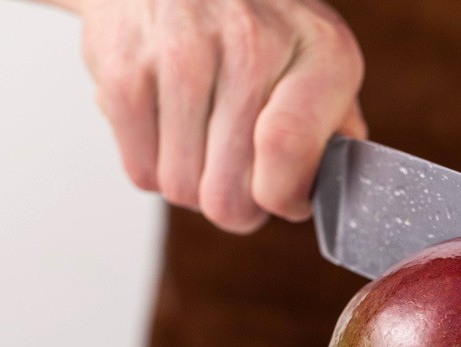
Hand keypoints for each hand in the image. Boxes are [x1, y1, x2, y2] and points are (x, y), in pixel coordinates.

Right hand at [79, 0, 365, 230]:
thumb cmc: (261, 29)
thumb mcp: (321, 64)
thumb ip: (336, 133)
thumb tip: (333, 192)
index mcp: (320, 52)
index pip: (287, 151)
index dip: (282, 198)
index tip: (282, 197)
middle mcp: (251, 42)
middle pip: (229, 195)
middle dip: (235, 203)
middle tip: (238, 172)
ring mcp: (181, 51)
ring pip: (181, 189)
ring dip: (193, 183)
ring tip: (205, 140)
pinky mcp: (123, 66)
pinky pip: (141, 171)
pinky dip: (155, 165)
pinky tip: (173, 128)